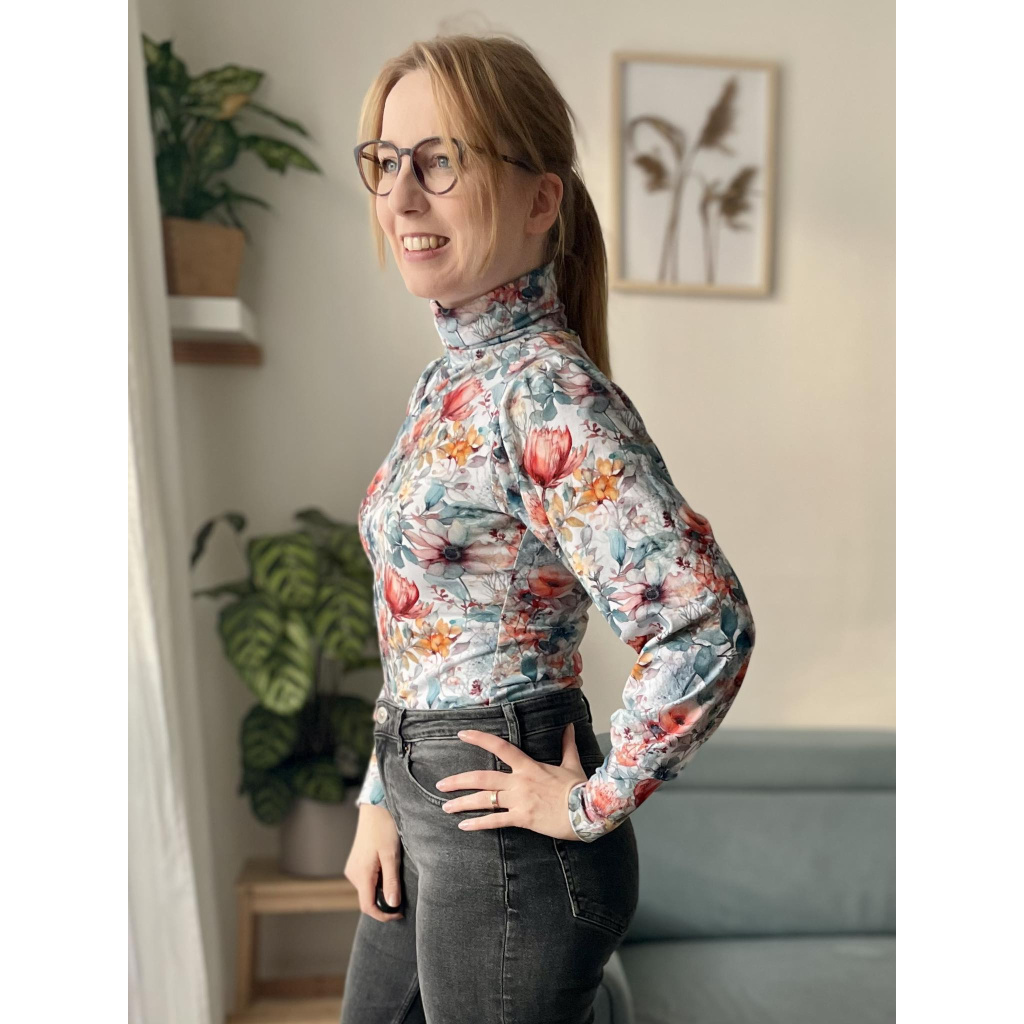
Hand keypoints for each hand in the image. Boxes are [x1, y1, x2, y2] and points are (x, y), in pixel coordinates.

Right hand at [344, 804, 403, 920]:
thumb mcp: (391, 855)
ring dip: (381, 891)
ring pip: (367, 890)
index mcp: (361, 874)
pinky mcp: (355, 863)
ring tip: (397, 879)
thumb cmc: (384, 828)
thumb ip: (391, 881)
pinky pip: (366, 881)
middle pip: (367, 900)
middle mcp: (353, 874)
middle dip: (384, 903)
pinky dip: (377, 882)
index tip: (399, 913)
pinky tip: (388, 871)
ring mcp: (353, 868)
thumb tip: (393, 905)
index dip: (384, 915)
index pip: (368, 907)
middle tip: (402, 896)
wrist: (374, 808)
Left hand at [435, 721, 586, 840]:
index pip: (500, 747)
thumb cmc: (579, 787)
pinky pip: (495, 821)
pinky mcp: (522, 819)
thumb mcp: (571, 763)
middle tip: (441, 784)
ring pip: (484, 801)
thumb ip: (567, 744)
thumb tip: (570, 727)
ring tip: (446, 807)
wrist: (587, 810)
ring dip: (462, 804)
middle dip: (459, 781)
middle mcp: (519, 782)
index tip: (462, 734)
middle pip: (482, 778)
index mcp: (528, 766)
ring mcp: (519, 801)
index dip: (479, 739)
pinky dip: (478, 824)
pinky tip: (464, 826)